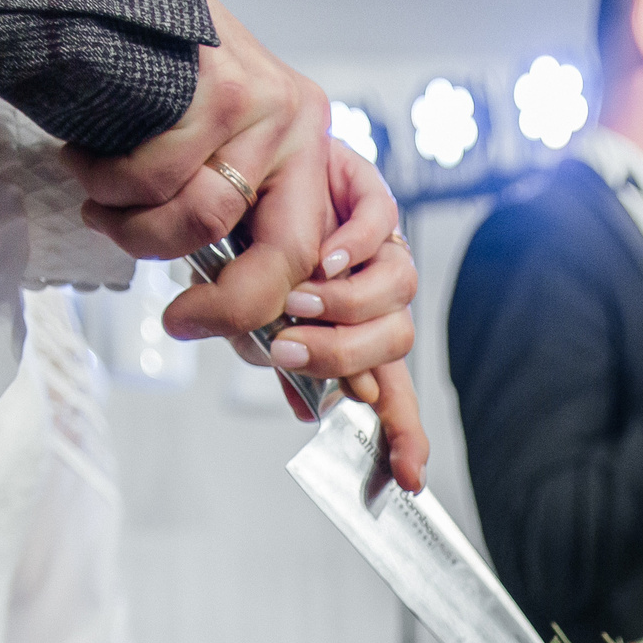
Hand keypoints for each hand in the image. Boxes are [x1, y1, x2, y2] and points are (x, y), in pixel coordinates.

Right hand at [66, 0, 333, 337]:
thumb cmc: (147, 82)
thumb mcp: (206, 151)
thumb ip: (224, 219)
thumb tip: (230, 318)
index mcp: (305, 148)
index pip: (308, 253)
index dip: (265, 310)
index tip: (211, 329)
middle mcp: (299, 125)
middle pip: (285, 253)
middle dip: (227, 307)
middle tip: (177, 322)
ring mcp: (263, 106)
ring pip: (205, 217)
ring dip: (138, 229)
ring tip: (100, 202)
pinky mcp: (218, 88)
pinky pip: (157, 178)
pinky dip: (108, 184)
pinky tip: (85, 161)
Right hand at [274, 150, 427, 490]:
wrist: (234, 166)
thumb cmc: (245, 246)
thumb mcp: (255, 317)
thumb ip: (281, 360)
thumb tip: (306, 409)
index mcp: (353, 331)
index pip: (389, 391)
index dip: (404, 433)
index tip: (407, 476)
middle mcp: (374, 294)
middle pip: (395, 342)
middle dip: (342, 355)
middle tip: (288, 348)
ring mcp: (377, 244)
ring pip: (397, 288)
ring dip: (344, 305)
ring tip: (296, 298)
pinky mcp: (367, 191)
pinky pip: (383, 222)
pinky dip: (356, 245)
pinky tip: (325, 255)